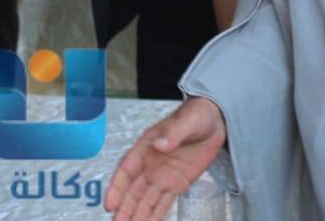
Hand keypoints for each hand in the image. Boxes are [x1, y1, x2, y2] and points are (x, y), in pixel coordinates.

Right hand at [105, 97, 226, 220]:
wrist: (215, 121)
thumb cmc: (197, 115)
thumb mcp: (187, 120)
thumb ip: (173, 133)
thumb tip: (159, 145)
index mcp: (146, 147)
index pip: (127, 169)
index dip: (117, 187)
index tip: (110, 203)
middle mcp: (150, 165)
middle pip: (133, 190)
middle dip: (125, 208)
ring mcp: (162, 176)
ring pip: (146, 200)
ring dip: (137, 215)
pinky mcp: (177, 184)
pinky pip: (163, 203)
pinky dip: (155, 215)